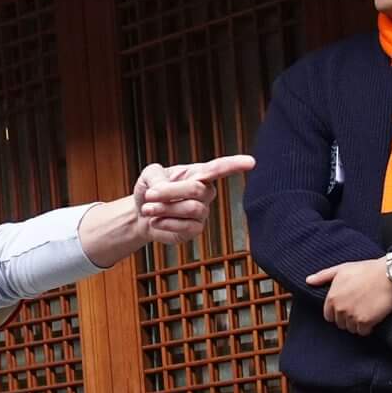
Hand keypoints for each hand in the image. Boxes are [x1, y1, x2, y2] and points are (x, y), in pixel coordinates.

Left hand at [126, 155, 252, 244]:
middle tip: (149, 195)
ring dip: (164, 209)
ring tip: (148, 209)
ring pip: (191, 209)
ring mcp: (202, 212)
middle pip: (196, 190)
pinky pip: (186, 227)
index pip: (219, 168)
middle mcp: (205, 193)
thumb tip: (164, 188)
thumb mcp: (149, 175)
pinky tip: (156, 221)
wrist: (140, 215)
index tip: (251, 162)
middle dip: (169, 192)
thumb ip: (156, 176)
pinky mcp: (195, 230)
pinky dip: (165, 223)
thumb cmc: (149, 190)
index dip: (235, 165)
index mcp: (198, 174)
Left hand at [306, 257, 391, 334]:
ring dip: (358, 324)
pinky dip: (368, 328)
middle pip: (340, 323)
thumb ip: (324, 276)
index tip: (349, 307)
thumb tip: (308, 281)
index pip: (329, 316)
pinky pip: (363, 332)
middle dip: (348, 318)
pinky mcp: (366, 321)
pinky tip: (374, 318)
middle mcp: (339, 308)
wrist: (391, 274)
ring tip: (367, 312)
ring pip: (351, 329)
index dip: (338, 312)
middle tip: (360, 309)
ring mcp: (352, 316)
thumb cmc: (368, 270)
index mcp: (332, 298)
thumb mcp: (343, 269)